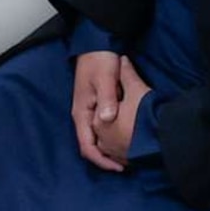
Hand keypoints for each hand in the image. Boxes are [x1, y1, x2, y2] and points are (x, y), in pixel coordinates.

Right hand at [72, 51, 146, 171]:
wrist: (97, 43)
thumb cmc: (101, 60)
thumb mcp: (106, 79)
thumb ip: (107, 99)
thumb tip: (107, 120)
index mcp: (81, 112)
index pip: (87, 146)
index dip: (101, 160)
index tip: (119, 167)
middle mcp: (82, 115)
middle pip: (91, 145)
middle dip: (107, 158)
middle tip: (128, 165)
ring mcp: (88, 110)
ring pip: (96, 138)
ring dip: (109, 149)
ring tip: (128, 156)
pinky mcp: (96, 105)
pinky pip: (101, 128)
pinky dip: (110, 137)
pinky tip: (124, 138)